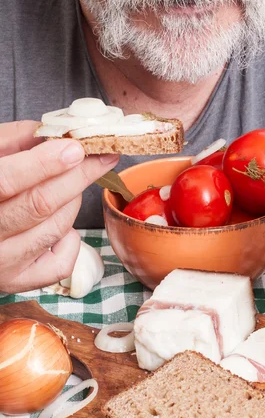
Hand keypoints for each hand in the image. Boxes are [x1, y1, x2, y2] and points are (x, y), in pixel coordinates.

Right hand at [0, 121, 118, 293]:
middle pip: (41, 204)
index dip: (44, 164)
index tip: (76, 148)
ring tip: (68, 184)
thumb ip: (14, 141)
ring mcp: (3, 264)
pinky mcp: (19, 282)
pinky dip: (70, 238)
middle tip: (101, 157)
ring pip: (57, 228)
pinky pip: (62, 262)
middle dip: (78, 176)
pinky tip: (60, 224)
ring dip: (72, 200)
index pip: (7, 181)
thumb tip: (55, 136)